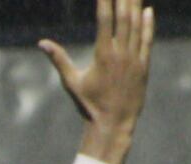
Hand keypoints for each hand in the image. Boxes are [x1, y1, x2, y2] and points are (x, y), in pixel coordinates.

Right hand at [41, 0, 154, 147]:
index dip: (106, 1)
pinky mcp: (144, 67)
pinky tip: (148, 11)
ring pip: (137, 26)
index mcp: (103, 55)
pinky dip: (148, 25)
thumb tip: (41, 43)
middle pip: (124, 18)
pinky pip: (147, 40)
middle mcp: (121, 54)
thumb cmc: (89, 105)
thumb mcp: (71, 82)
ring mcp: (134, 60)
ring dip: (136, 6)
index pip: (105, 20)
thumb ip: (59, 59)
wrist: (113, 125)